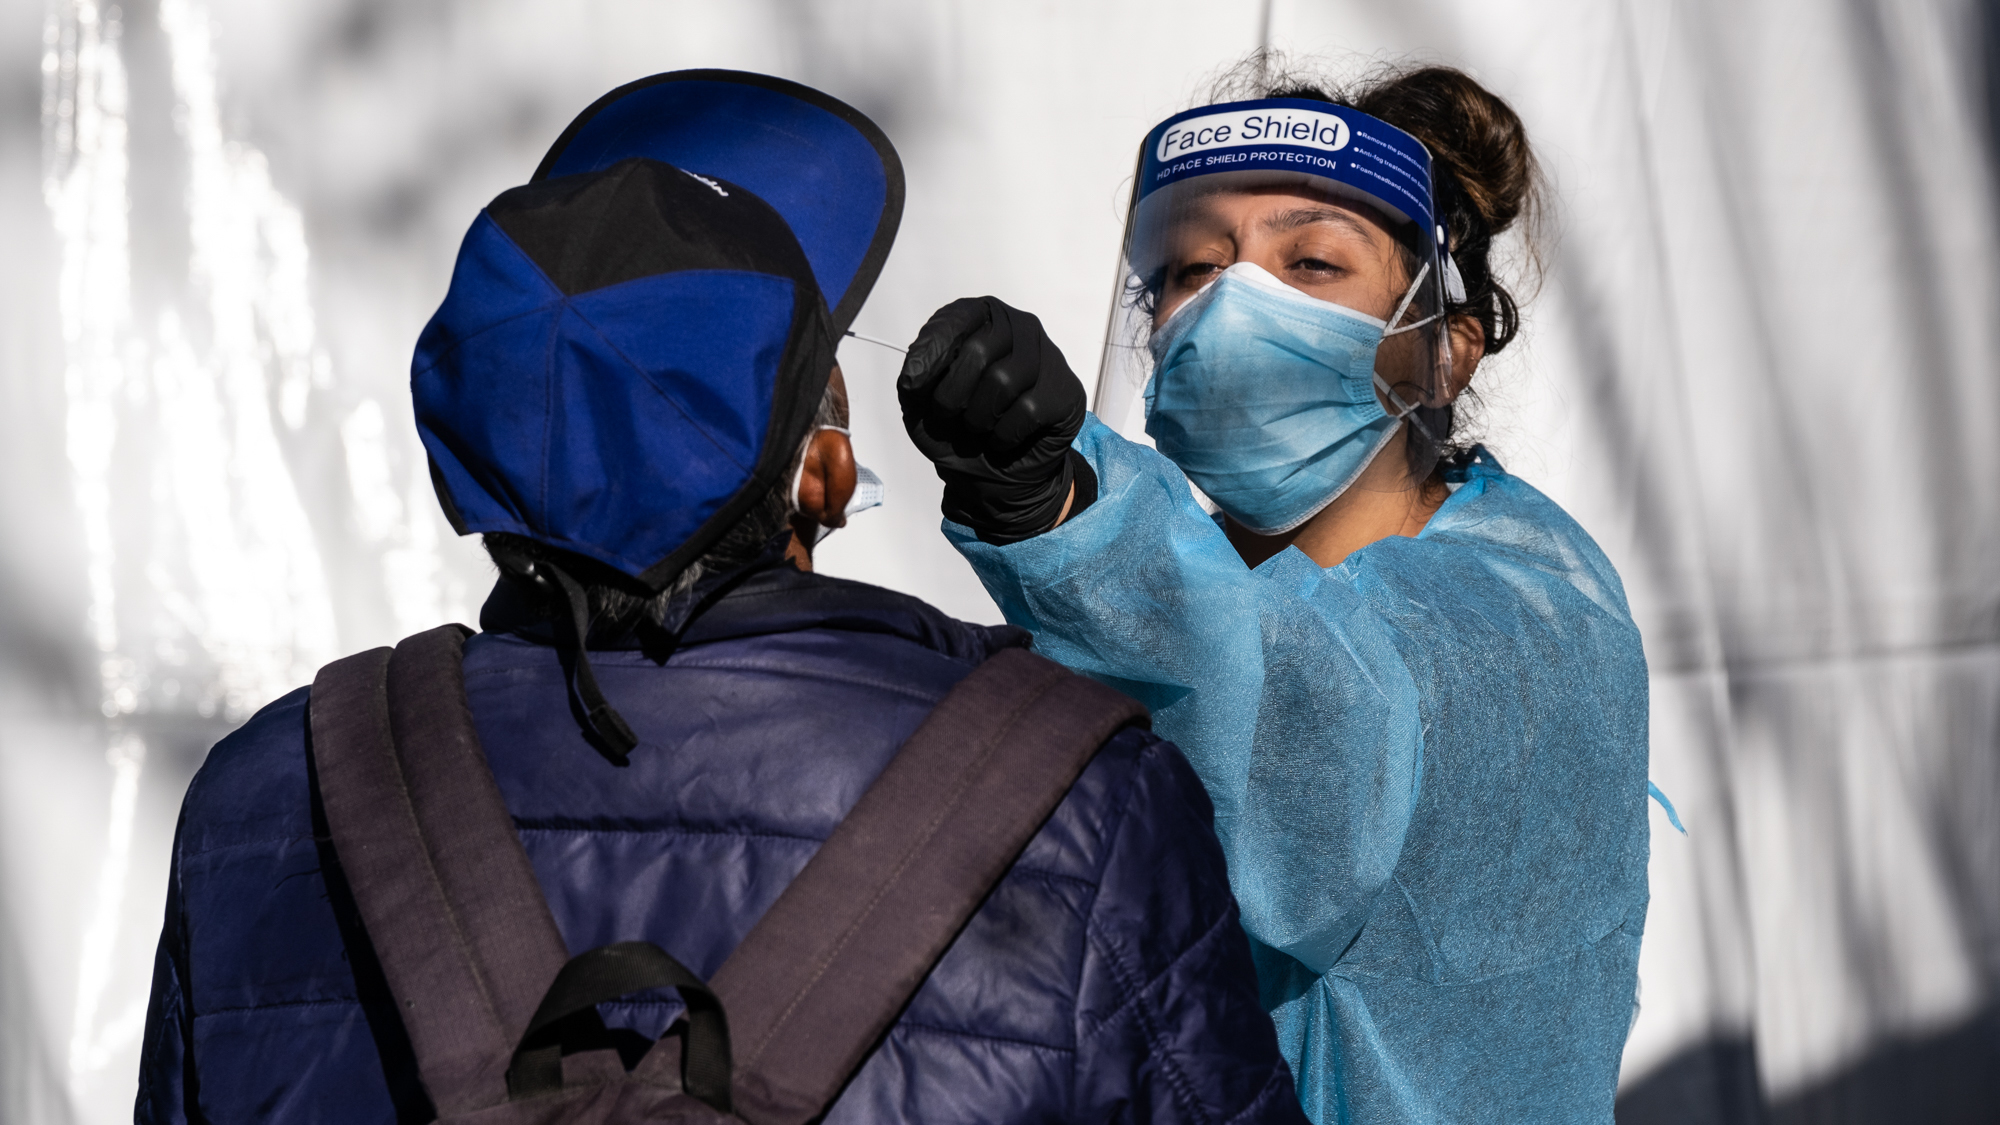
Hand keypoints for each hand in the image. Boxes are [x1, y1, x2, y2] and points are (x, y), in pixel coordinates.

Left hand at [898, 297, 1087, 542]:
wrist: (993, 478)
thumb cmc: (959, 431)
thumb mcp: (921, 405)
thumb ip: (913, 382)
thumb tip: (914, 373)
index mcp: (982, 319)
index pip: (956, 319)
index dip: (930, 352)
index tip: (912, 384)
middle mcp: (1018, 328)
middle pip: (979, 351)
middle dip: (952, 395)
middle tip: (950, 416)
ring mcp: (1047, 358)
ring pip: (1004, 381)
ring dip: (979, 419)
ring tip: (979, 429)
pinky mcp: (1064, 391)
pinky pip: (1028, 410)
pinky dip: (1004, 436)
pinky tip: (1003, 439)